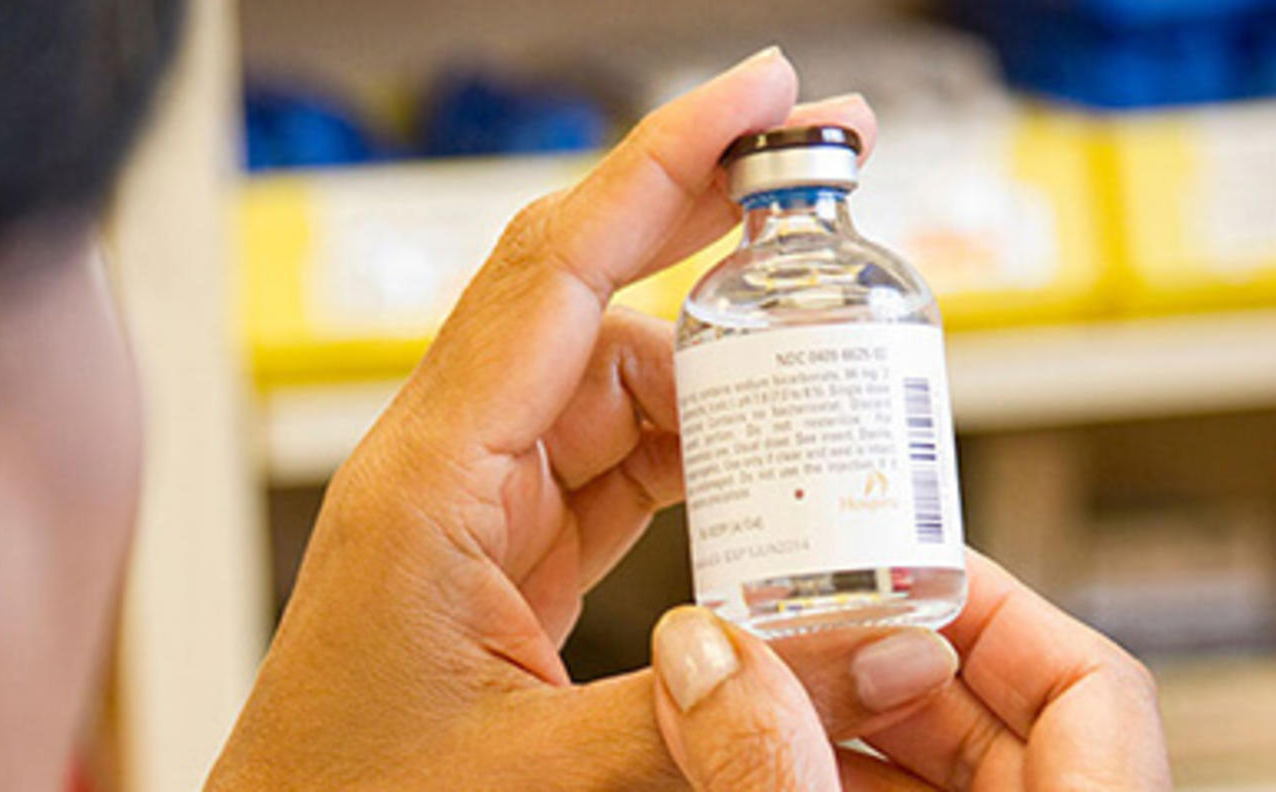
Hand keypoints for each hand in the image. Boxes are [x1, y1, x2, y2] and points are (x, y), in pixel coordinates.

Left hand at [207, 48, 954, 789]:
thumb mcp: (541, 774)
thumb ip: (710, 717)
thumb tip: (873, 656)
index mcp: (428, 484)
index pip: (557, 276)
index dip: (663, 168)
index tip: (761, 94)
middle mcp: (443, 465)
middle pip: (586, 297)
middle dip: (701, 227)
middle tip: (813, 180)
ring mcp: (467, 504)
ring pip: (604, 385)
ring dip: (708, 379)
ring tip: (808, 398)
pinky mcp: (492, 550)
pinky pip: (601, 461)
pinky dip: (681, 454)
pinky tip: (745, 473)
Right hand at [654, 551, 1171, 790]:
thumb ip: (771, 769)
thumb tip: (705, 658)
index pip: (1089, 683)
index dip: (988, 603)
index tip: (886, 565)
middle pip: (997, 716)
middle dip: (876, 657)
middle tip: (787, 617)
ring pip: (935, 773)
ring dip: (834, 722)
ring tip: (749, 686)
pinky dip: (824, 777)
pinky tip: (750, 761)